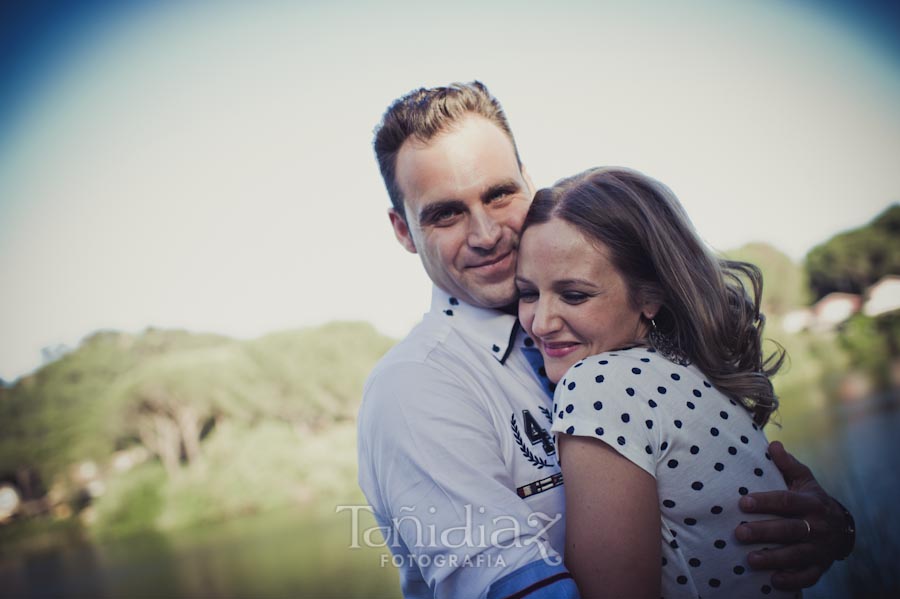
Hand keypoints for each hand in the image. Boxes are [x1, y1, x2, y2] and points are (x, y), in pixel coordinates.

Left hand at [734, 440, 853, 590]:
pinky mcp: (820, 566)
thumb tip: (773, 445)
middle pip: (790, 530)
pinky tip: (774, 581)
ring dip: (774, 559)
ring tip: (750, 560)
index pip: (787, 501)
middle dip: (764, 531)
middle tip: (739, 532)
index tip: (743, 502)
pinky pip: (808, 577)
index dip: (766, 502)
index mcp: (812, 503)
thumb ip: (788, 465)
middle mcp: (818, 526)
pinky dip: (792, 580)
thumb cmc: (811, 499)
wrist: (841, 527)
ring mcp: (820, 549)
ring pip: (797, 555)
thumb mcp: (804, 480)